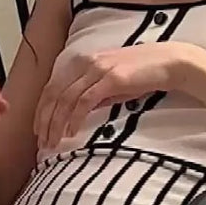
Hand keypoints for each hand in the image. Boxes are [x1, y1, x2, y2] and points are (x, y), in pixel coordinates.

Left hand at [34, 43, 193, 152]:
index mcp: (82, 62)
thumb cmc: (141, 74)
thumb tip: (78, 112)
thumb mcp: (110, 84)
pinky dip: (74, 118)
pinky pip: (84, 101)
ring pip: (66, 99)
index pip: (52, 87)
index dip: (42, 110)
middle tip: (42, 142)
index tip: (38, 130)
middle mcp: (86, 63)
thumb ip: (93, 95)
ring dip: (56, 123)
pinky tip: (71, 132)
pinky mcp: (110, 79)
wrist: (167, 62)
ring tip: (53, 142)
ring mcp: (97, 69)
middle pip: (54, 94)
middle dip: (45, 121)